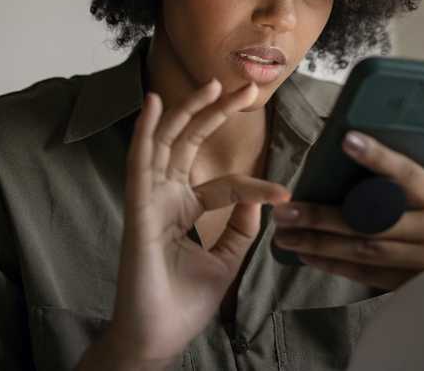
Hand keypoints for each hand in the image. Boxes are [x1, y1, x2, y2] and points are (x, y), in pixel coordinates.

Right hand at [104, 78, 291, 365]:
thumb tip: (259, 198)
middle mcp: (165, 197)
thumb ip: (239, 228)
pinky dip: (145, 132)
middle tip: (245, 88)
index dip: (254, 186)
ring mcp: (150, 200)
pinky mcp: (138, 210)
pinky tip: (155, 105)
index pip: (223, 183)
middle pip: (190, 144)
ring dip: (188, 111)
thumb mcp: (225, 261)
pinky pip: (140, 164)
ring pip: (167, 143)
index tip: (285, 194)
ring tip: (212, 84)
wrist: (158, 338)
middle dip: (216, 114)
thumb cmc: (181, 304)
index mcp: (184, 209)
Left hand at [271, 130, 423, 289]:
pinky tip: (306, 254)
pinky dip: (332, 264)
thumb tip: (348, 157)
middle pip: (372, 220)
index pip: (406, 172)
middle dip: (323, 215)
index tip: (346, 139)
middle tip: (286, 209)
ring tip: (285, 234)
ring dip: (319, 242)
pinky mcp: (413, 286)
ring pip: (364, 249)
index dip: (377, 156)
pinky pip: (365, 273)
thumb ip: (402, 189)